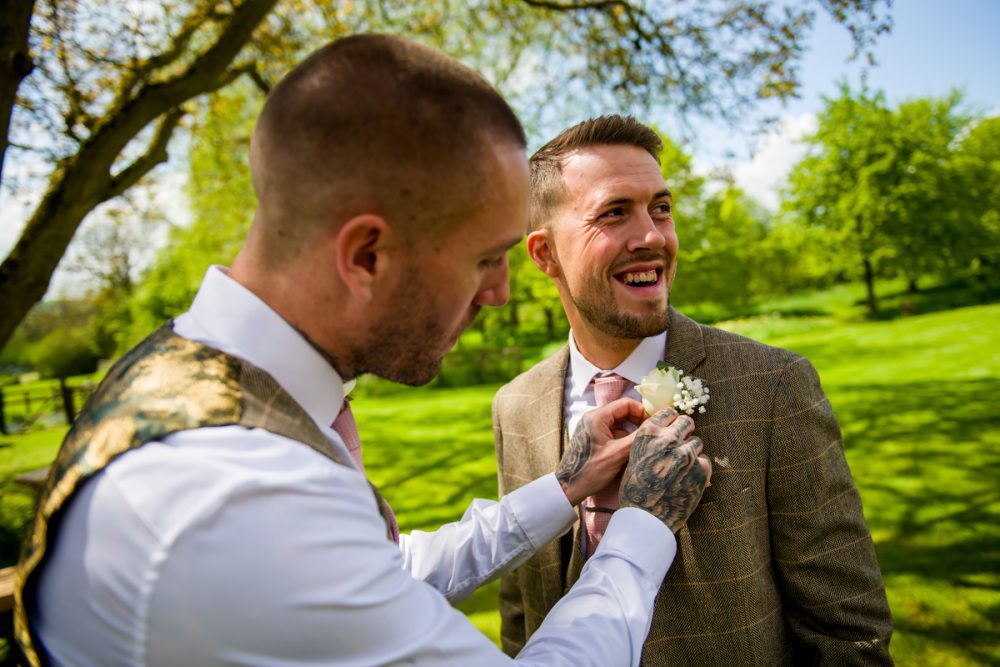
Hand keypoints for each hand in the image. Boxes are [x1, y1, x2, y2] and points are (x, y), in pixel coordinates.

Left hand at [555, 397, 645, 505]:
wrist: (569, 487)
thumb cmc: (591, 470)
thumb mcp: (618, 454)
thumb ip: (638, 437)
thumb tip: (657, 425)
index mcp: (597, 417)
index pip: (626, 404)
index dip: (642, 412)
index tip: (654, 424)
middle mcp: (593, 418)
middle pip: (622, 412)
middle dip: (637, 422)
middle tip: (650, 434)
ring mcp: (592, 428)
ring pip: (619, 424)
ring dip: (630, 433)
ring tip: (641, 444)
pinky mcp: (593, 438)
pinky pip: (612, 433)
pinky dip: (622, 440)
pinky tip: (629, 452)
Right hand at [619, 407, 711, 532]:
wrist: (646, 517)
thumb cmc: (636, 490)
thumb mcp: (634, 458)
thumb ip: (649, 442)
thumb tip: (665, 432)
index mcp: (648, 434)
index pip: (669, 413)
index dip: (673, 421)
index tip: (674, 427)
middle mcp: (668, 439)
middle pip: (687, 422)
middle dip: (686, 431)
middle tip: (683, 444)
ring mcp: (686, 453)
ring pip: (698, 443)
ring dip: (693, 453)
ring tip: (683, 469)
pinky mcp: (701, 469)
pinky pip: (705, 461)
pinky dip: (700, 469)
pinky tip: (689, 480)